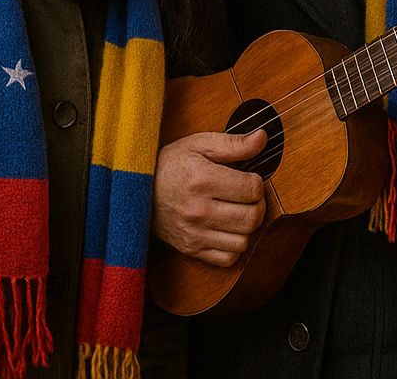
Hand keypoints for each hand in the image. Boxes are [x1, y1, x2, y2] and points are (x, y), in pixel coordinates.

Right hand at [151, 130, 266, 266]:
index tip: (248, 178)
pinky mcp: (190, 249)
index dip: (257, 182)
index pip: (252, 189)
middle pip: (252, 218)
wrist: (134, 191)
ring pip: (243, 241)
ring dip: (247, 227)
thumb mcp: (198, 144)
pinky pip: (227, 258)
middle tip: (248, 196)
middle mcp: (199, 211)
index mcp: (202, 181)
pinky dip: (234, 246)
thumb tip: (262, 138)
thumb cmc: (169, 165)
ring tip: (237, 211)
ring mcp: (194, 234)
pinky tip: (228, 229)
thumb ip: (233, 143)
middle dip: (258, 205)